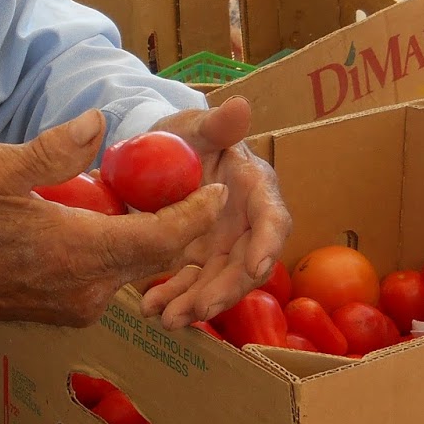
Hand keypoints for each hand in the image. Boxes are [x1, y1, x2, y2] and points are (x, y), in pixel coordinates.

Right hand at [0, 109, 229, 326]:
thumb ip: (54, 148)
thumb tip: (99, 123)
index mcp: (80, 252)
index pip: (163, 238)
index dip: (197, 214)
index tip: (216, 187)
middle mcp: (88, 288)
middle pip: (158, 256)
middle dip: (179, 221)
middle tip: (186, 183)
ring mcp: (78, 306)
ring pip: (134, 267)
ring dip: (148, 235)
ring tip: (146, 196)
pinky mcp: (67, 312)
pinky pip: (110, 278)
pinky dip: (121, 250)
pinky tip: (107, 222)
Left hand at [136, 96, 293, 329]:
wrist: (159, 156)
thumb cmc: (187, 136)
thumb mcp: (197, 127)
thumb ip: (218, 124)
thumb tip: (241, 105)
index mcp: (255, 188)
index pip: (272, 220)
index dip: (266, 245)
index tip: (254, 268)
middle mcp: (246, 223)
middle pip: (246, 264)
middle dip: (225, 290)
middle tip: (198, 309)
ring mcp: (223, 245)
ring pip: (218, 282)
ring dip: (196, 303)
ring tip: (167, 318)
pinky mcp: (198, 261)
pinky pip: (191, 285)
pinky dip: (174, 298)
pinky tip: (151, 308)